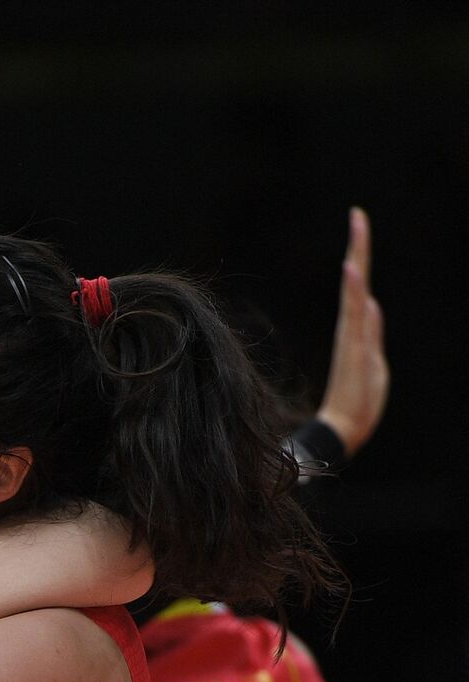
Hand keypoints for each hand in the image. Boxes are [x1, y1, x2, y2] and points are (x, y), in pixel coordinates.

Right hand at [316, 206, 386, 456]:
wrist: (346, 429)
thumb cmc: (358, 403)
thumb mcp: (373, 364)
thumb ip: (371, 333)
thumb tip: (370, 303)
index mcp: (360, 330)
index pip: (359, 287)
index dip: (359, 258)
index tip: (359, 226)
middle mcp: (355, 328)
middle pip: (357, 281)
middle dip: (358, 248)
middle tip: (358, 215)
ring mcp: (354, 337)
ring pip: (355, 291)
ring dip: (356, 261)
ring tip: (358, 229)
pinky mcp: (353, 348)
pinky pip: (352, 313)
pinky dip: (352, 292)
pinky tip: (352, 273)